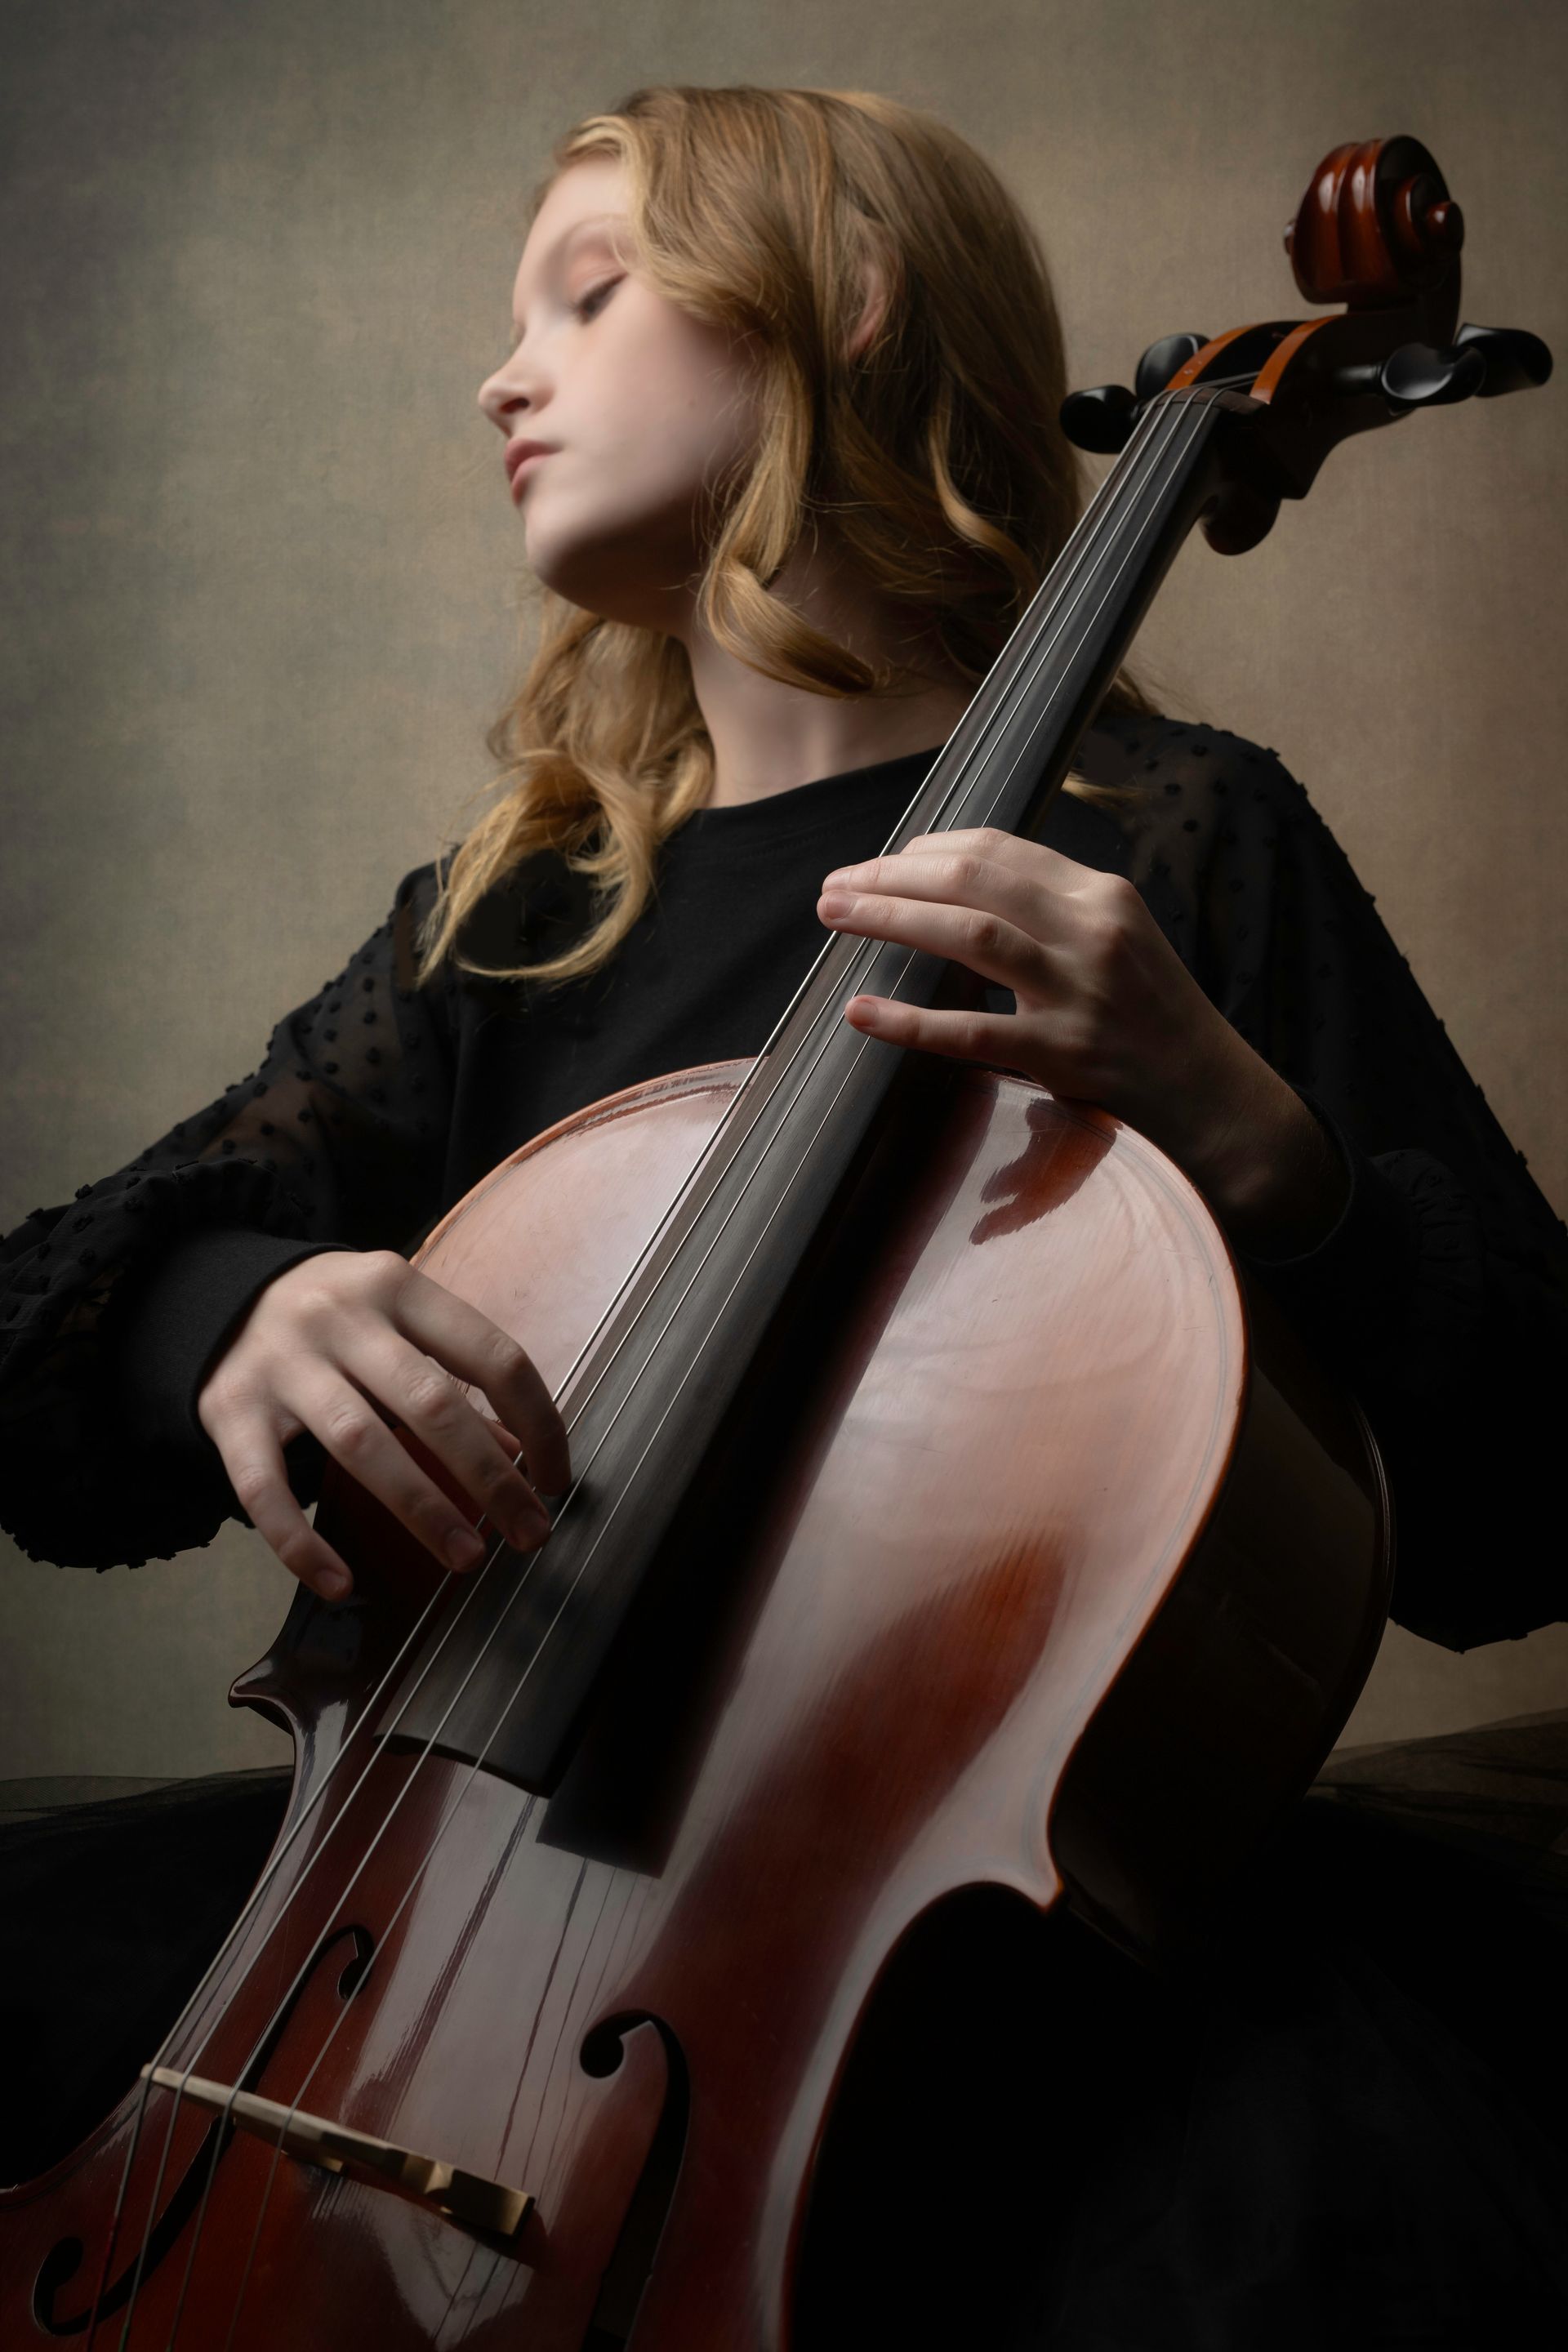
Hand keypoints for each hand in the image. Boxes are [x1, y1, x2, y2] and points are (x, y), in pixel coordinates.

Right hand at [198, 1251, 571, 1602]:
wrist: (216, 1298)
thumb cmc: (336, 1321)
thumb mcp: (398, 1321)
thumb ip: (454, 1376)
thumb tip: (523, 1456)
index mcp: (399, 1287)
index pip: (492, 1355)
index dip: (537, 1421)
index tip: (556, 1479)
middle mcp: (340, 1318)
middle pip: (432, 1403)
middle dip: (492, 1478)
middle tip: (530, 1534)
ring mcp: (281, 1364)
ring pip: (361, 1443)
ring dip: (422, 1508)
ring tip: (467, 1557)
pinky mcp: (229, 1411)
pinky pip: (265, 1489)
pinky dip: (302, 1543)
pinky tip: (340, 1584)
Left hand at [817, 828, 1347, 1254]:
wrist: (1214, 1093)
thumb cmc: (1154, 1018)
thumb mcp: (1117, 942)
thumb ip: (1054, 913)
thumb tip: (965, 891)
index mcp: (1101, 895)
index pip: (997, 850)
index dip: (926, 851)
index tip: (881, 864)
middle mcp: (1091, 931)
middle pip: (973, 879)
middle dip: (891, 876)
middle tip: (833, 886)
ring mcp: (1079, 992)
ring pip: (970, 934)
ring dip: (890, 918)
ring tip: (834, 916)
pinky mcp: (1066, 1053)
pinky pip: (973, 1032)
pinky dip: (910, 1020)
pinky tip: (861, 1011)